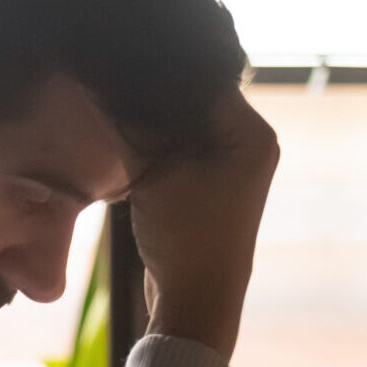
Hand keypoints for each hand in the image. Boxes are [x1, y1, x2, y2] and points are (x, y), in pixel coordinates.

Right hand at [129, 87, 278, 359]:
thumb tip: (120, 86)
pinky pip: (182, 144)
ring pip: (185, 122)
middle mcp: (250, 141)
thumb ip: (143, 124)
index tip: (122, 66)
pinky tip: (129, 136)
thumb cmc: (183, 237)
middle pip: (195, 99)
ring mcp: (233, 162)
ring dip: (153, 119)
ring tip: (117, 105)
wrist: (195, 300)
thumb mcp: (157, 171)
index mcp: (251, 133)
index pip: (203, 80)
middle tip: (115, 82)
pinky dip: (157, 140)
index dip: (161, 74)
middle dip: (155, 95)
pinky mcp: (212, 180)